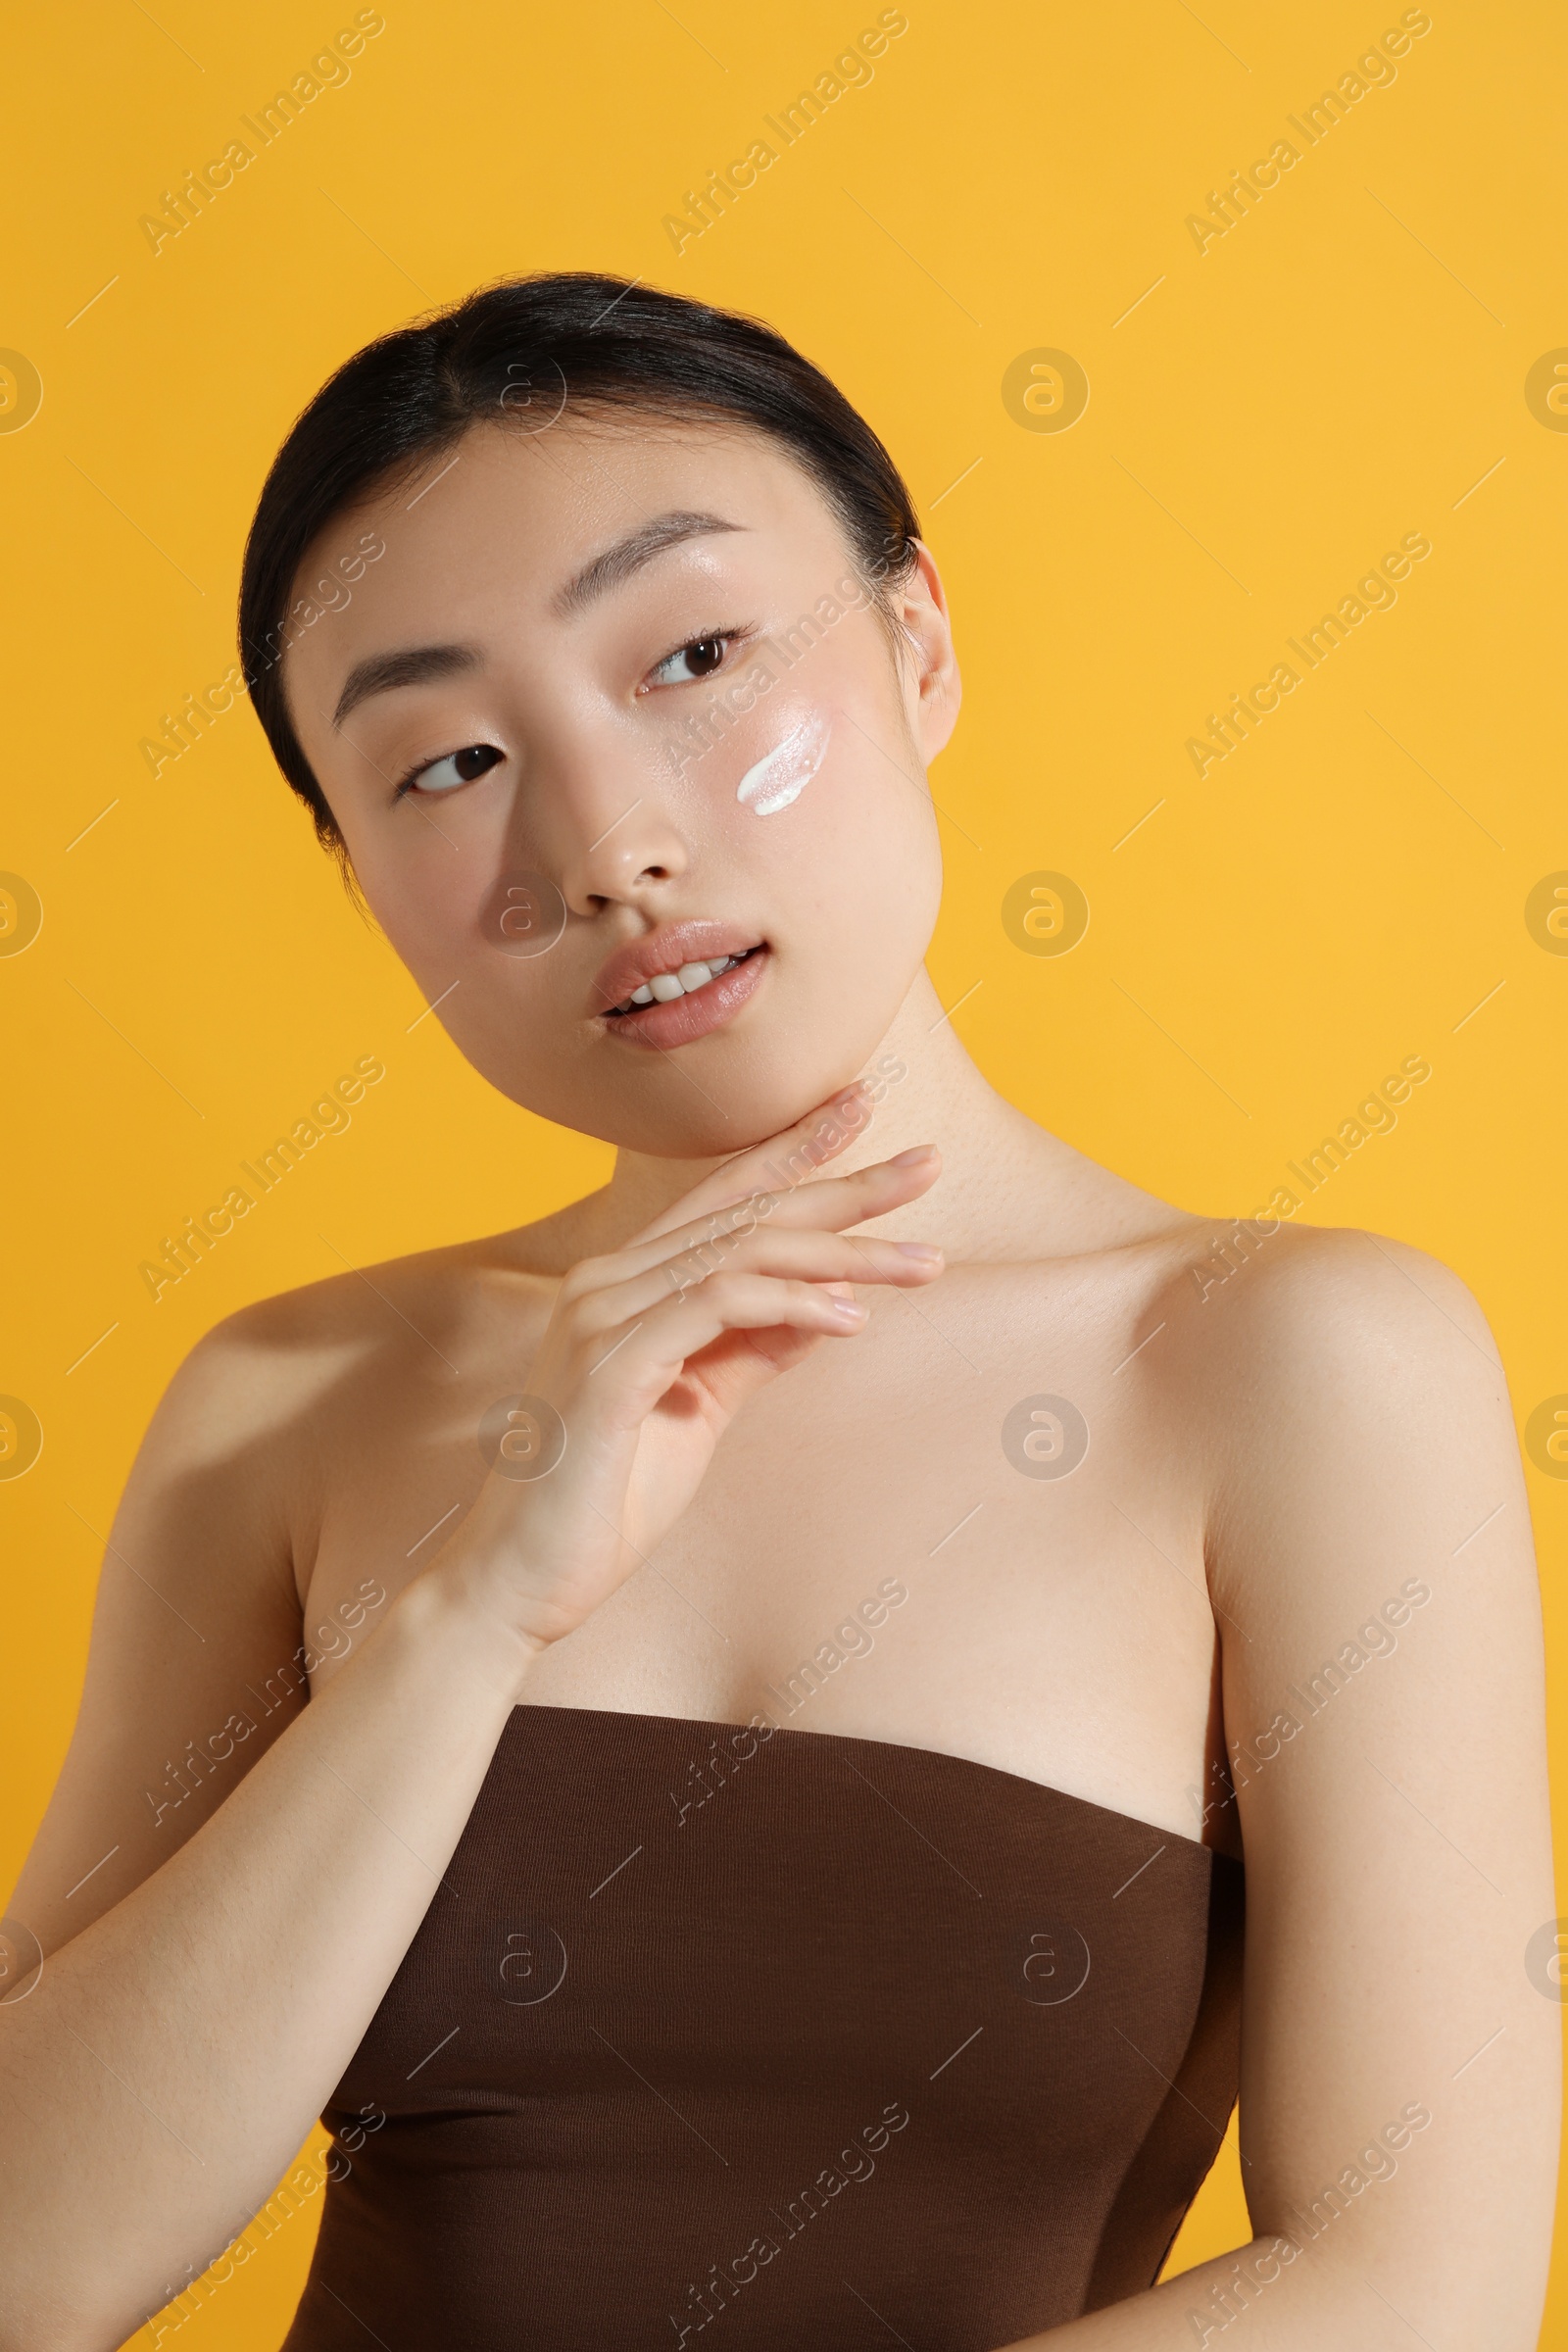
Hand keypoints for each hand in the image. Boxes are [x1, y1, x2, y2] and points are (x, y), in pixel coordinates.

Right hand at [427, 1081, 942, 1661]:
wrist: (522, 1583)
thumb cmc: (608, 1499)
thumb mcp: (702, 1407)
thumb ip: (752, 1349)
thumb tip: (827, 1305)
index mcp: (623, 1284)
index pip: (724, 1197)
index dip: (796, 1151)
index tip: (863, 1110)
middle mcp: (605, 1282)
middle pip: (746, 1211)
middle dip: (845, 1183)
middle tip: (929, 1162)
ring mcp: (601, 1318)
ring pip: (741, 1251)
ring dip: (843, 1253)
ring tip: (923, 1263)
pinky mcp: (611, 1366)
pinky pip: (717, 1307)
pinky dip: (791, 1305)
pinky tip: (851, 1319)